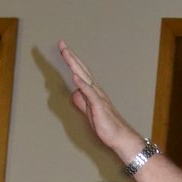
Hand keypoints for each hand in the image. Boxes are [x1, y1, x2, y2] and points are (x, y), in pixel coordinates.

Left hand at [58, 40, 139, 161]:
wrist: (120, 137)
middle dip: (70, 57)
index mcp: (92, 92)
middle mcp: (95, 91)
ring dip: (74, 65)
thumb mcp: (89, 112)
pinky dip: (82, 84)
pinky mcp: (99, 106)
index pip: (80, 73)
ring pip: (84, 77)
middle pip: (81, 70)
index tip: (63, 49)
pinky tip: (75, 76)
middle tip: (61, 44)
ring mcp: (97, 97)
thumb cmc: (106, 126)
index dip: (71, 61)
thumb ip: (81, 102)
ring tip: (66, 53)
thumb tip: (74, 93)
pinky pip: (89, 93)